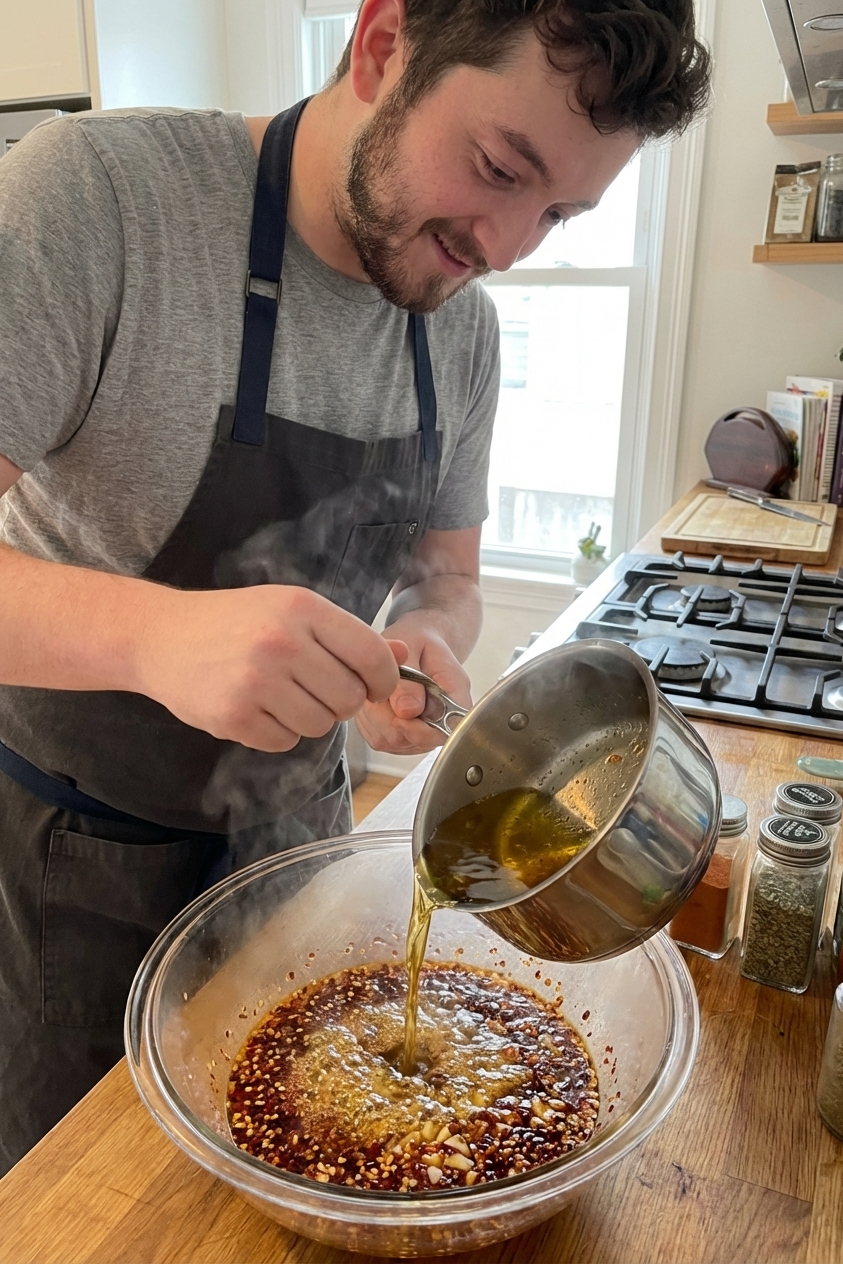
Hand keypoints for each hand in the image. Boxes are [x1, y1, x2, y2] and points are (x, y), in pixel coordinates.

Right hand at [136, 584, 402, 751]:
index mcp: (302, 608)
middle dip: (341, 701)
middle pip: (349, 698)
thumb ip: (347, 635)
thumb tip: (403, 657)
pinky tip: (256, 707)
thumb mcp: (291, 610)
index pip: (372, 655)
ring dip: (309, 718)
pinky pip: (284, 742)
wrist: (160, 636)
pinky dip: (276, 732)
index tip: (375, 685)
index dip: (383, 678)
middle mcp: (281, 642)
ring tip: (281, 694)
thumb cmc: (234, 621)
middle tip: (315, 688)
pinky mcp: (233, 716)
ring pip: (320, 725)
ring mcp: (255, 681)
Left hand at [355, 630, 472, 754]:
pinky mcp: (403, 738)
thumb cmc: (416, 641)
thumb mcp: (412, 646)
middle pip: (414, 740)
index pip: (446, 730)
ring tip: (378, 691)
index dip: (420, 730)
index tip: (398, 715)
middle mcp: (444, 718)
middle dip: (389, 717)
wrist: (415, 644)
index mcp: (455, 693)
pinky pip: (379, 740)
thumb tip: (407, 711)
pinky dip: (369, 722)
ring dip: (376, 718)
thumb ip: (410, 678)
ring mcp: (424, 732)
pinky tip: (374, 701)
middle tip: (379, 690)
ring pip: (392, 742)